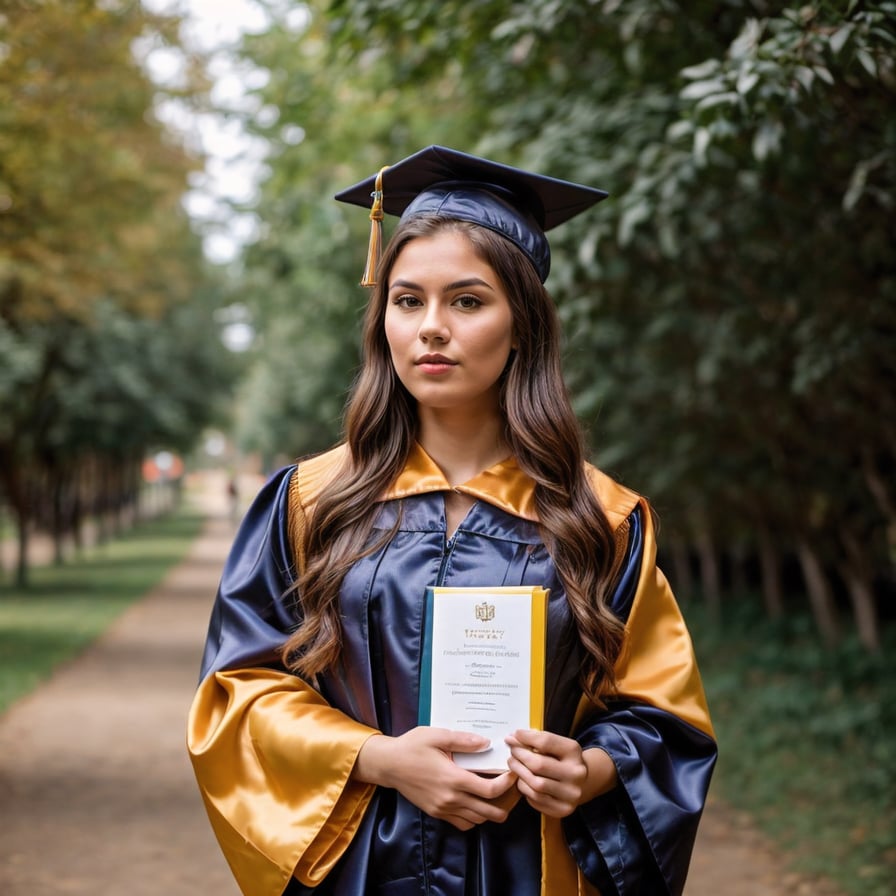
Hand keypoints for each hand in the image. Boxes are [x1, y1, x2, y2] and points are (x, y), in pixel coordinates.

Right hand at [354, 727, 518, 829]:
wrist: (389, 764)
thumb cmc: (412, 746)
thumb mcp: (438, 735)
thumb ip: (464, 740)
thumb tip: (487, 743)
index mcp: (453, 779)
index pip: (491, 791)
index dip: (508, 784)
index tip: (513, 771)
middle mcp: (451, 799)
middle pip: (490, 812)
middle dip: (506, 802)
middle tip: (511, 786)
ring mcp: (443, 809)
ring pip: (478, 820)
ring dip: (491, 810)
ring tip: (496, 793)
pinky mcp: (437, 813)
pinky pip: (463, 824)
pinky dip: (475, 817)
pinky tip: (476, 801)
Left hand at [505, 729, 616, 817]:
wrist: (578, 782)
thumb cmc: (561, 760)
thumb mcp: (555, 745)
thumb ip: (535, 740)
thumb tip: (512, 738)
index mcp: (574, 752)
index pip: (546, 741)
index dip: (526, 737)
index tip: (513, 735)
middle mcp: (576, 774)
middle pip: (538, 764)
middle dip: (519, 756)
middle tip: (511, 752)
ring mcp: (571, 794)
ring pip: (535, 784)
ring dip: (519, 773)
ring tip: (514, 765)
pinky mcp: (562, 810)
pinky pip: (535, 799)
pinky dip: (525, 789)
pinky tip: (523, 781)